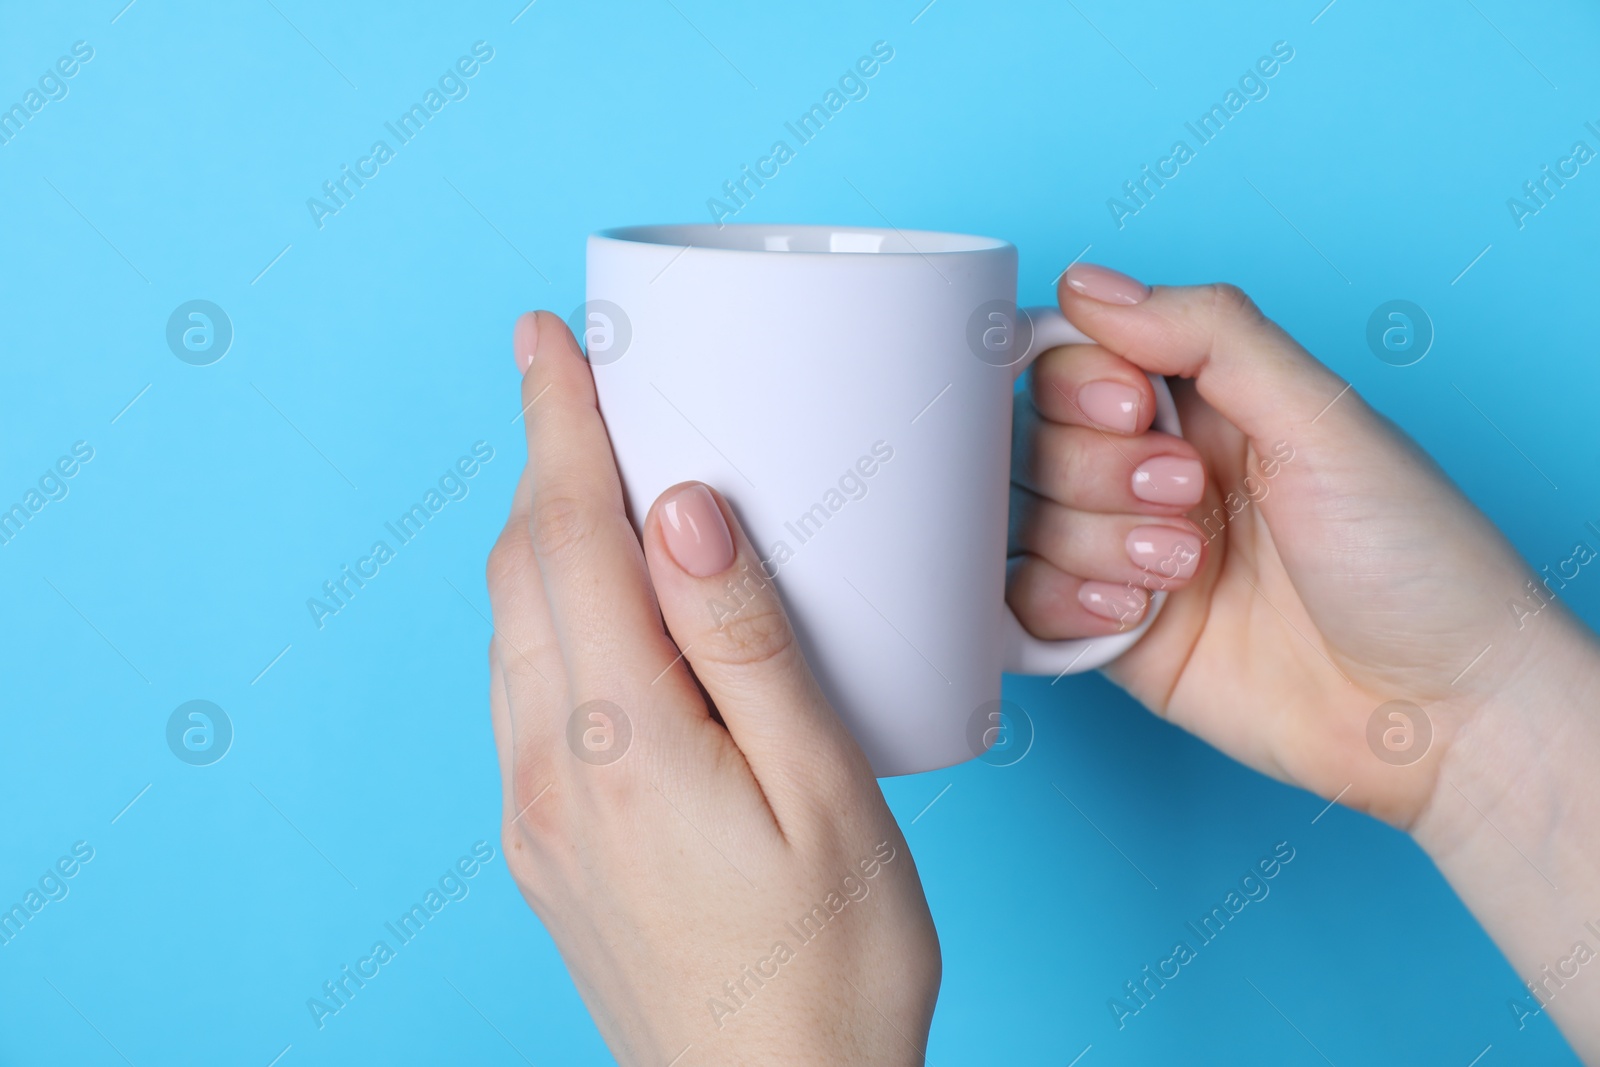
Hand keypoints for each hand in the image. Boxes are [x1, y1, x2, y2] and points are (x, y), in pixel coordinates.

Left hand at [486, 312, 939, 1065]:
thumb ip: (749, 647)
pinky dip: (554, 610)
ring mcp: (537, 815)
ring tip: (602, 473)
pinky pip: (529, 691)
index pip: (567, 541)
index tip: (543, 335)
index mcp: (622, 745)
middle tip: (586, 381)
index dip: (555, 425)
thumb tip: (683, 511)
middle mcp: (552, 773)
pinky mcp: (550, 845)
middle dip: (545, 462)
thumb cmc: (831, 972)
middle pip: (522, 574)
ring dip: (544, 535)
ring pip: (515, 631)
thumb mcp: (826, 795)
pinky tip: (610, 605)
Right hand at [1009, 264, 1599, 1053]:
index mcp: (1208, 406)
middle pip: (1039, 438)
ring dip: (1098, 539)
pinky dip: (1066, 600)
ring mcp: (1132, 557)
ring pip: (1030, 518)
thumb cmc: (1414, 559)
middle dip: (1100, 469)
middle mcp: (1159, 474)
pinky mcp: (1118, 636)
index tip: (1135, 410)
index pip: (1078, 360)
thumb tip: (1087, 284)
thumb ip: (1209, 334)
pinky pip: (1028, 599)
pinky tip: (1139, 613)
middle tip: (1189, 497)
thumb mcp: (1323, 418)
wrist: (1439, 710)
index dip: (1082, 381)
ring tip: (1189, 569)